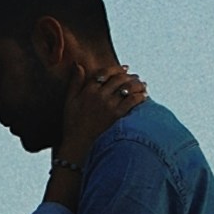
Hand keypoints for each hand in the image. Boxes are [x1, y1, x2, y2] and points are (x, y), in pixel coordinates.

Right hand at [50, 61, 147, 191]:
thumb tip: (78, 65)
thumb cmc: (72, 126)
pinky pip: (132, 101)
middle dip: (129, 76)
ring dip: (137, 84)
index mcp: (87, 90)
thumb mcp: (69, 102)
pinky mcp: (117, 116)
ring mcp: (108, 105)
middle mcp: (99, 95)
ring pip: (127, 87)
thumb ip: (75, 82)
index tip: (124, 68)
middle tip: (136, 76)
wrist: (78, 148)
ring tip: (143, 84)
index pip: (104, 73)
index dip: (116, 69)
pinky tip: (144, 96)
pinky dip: (140, 96)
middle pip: (118, 79)